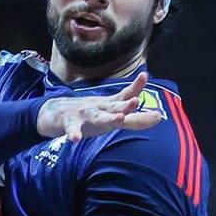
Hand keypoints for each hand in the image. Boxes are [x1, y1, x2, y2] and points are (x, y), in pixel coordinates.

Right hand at [36, 71, 162, 142]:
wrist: (55, 113)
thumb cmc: (89, 115)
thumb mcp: (111, 115)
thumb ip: (135, 119)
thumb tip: (160, 117)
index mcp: (109, 106)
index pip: (124, 95)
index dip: (135, 87)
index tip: (144, 75)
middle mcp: (98, 108)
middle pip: (114, 106)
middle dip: (125, 104)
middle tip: (135, 101)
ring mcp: (83, 115)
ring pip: (96, 116)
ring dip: (107, 118)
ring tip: (118, 118)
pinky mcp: (69, 123)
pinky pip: (72, 129)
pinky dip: (73, 133)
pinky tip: (75, 139)